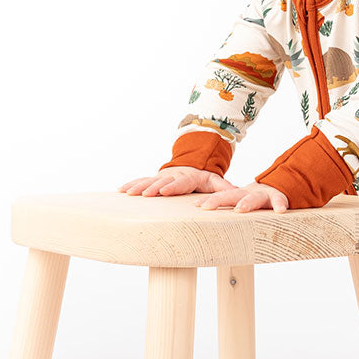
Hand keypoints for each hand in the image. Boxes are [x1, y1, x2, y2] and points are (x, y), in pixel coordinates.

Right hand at [119, 166, 236, 196]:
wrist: (192, 164)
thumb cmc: (204, 177)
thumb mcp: (216, 181)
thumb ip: (224, 188)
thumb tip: (237, 192)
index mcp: (189, 177)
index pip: (181, 182)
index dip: (172, 186)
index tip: (164, 190)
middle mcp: (174, 176)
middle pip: (162, 182)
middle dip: (152, 187)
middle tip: (143, 194)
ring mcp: (162, 177)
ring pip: (149, 180)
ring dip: (138, 186)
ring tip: (127, 192)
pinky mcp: (154, 179)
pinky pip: (141, 180)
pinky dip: (132, 184)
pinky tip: (121, 190)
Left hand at [195, 181, 289, 212]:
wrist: (280, 186)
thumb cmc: (258, 203)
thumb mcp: (244, 206)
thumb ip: (231, 218)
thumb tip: (213, 243)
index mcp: (238, 197)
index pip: (220, 197)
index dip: (208, 200)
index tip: (195, 206)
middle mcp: (248, 194)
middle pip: (231, 195)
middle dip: (217, 200)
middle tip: (205, 207)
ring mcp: (264, 195)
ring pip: (254, 198)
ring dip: (247, 203)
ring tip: (240, 209)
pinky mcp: (278, 197)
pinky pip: (280, 200)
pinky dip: (280, 204)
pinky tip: (280, 211)